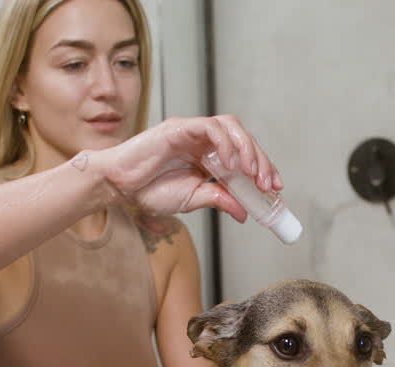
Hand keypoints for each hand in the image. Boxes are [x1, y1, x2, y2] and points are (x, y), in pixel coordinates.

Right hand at [93, 115, 283, 221]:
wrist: (119, 186)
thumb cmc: (149, 190)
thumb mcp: (193, 199)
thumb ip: (219, 200)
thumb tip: (244, 212)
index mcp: (209, 157)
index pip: (245, 156)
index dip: (263, 169)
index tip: (275, 189)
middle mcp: (204, 141)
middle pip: (243, 139)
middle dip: (261, 161)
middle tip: (267, 184)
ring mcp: (192, 132)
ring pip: (231, 127)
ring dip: (247, 149)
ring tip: (251, 173)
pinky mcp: (180, 127)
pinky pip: (210, 127)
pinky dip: (225, 143)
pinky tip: (230, 164)